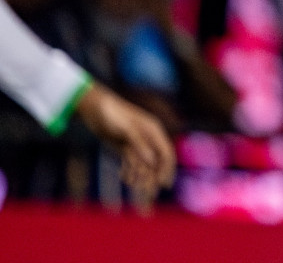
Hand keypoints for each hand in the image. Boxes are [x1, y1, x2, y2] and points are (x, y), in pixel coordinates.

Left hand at [73, 83, 177, 197]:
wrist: (95, 107)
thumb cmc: (112, 114)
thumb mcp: (125, 129)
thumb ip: (139, 144)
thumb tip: (151, 162)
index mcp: (153, 131)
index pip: (166, 153)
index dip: (167, 170)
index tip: (164, 186)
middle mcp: (148, 138)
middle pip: (156, 162)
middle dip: (153, 178)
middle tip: (149, 195)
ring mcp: (136, 142)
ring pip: (143, 164)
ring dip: (140, 177)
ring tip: (135, 189)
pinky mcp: (125, 146)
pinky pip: (132, 162)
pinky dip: (130, 171)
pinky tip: (125, 178)